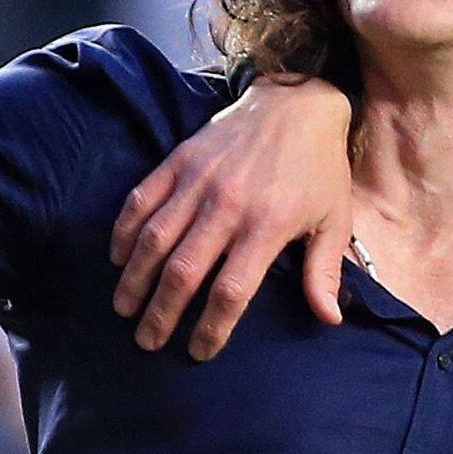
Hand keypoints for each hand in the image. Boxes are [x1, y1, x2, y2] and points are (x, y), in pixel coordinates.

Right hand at [109, 75, 357, 357]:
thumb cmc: (319, 168)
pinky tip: (118, 259)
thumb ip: (324, 271)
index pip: (230, 291)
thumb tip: (328, 318)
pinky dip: (124, 231)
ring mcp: (197, 181)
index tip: (199, 351)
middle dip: (161, 313)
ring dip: (134, 280)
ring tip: (125, 310)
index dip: (212, 327)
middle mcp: (226, 206)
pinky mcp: (178, 161)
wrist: (297, 103)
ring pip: (153, 239)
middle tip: (148, 342)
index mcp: (267, 226)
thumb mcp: (334, 220)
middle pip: (182, 273)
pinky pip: (140, 200)